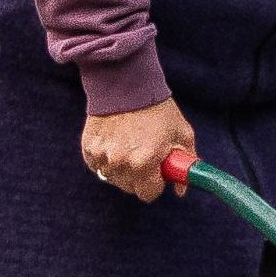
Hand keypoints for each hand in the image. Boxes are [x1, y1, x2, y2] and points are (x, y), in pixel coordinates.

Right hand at [83, 97, 197, 202]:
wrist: (125, 82)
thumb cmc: (157, 108)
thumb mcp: (181, 133)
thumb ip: (187, 163)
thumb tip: (181, 190)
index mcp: (145, 162)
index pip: (148, 194)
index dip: (155, 184)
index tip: (157, 171)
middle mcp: (121, 162)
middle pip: (129, 188)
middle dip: (139, 176)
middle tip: (144, 154)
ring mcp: (102, 155)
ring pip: (112, 177)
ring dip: (121, 168)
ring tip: (128, 144)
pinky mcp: (88, 147)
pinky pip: (97, 165)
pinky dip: (105, 158)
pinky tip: (114, 141)